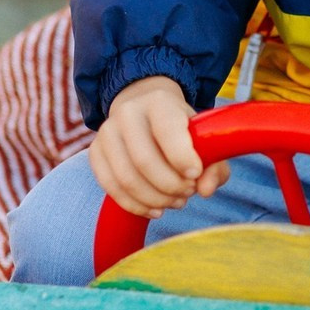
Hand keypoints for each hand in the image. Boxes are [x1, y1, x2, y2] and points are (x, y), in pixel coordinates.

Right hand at [89, 76, 229, 217]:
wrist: (147, 113)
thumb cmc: (182, 130)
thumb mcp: (204, 139)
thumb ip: (214, 165)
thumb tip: (206, 190)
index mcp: (159, 101)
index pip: (168, 131)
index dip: (183, 158)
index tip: (195, 175)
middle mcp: (128, 112)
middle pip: (144, 161)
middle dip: (171, 186)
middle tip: (187, 192)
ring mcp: (107, 132)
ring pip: (126, 179)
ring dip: (155, 199)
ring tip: (174, 201)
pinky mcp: (95, 153)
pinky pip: (111, 188)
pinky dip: (136, 205)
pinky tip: (155, 208)